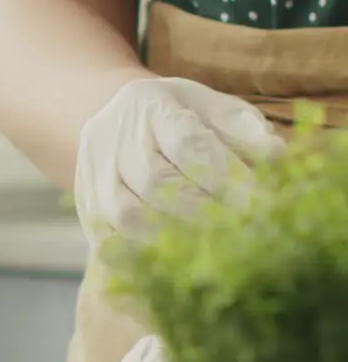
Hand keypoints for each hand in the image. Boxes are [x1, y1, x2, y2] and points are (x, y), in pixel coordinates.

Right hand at [74, 77, 284, 245]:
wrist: (115, 117)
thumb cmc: (178, 115)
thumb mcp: (212, 106)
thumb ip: (245, 130)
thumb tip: (277, 157)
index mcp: (149, 104)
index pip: (188, 144)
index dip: (226, 177)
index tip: (263, 202)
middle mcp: (112, 135)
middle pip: (155, 182)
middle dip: (205, 211)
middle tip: (242, 230)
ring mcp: (92, 171)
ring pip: (126, 214)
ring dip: (173, 235)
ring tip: (211, 246)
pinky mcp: (84, 202)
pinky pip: (107, 236)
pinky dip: (142, 251)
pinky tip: (174, 257)